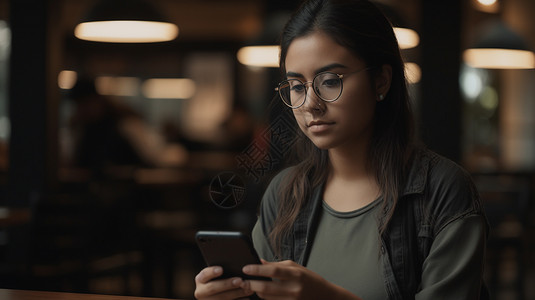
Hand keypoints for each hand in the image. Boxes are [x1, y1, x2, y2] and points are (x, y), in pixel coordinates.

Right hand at [194, 266, 254, 299]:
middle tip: (240, 280)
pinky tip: (247, 298)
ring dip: (237, 293)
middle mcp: (201, 292)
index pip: (204, 274)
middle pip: (213, 288)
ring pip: (222, 298)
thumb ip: (222, 270)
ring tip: (248, 289)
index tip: (221, 269)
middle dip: (227, 284)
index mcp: (201, 280)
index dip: (212, 272)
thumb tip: (236, 263)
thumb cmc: (219, 281)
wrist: (213, 297)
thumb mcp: (216, 276)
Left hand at [240, 260, 361, 299]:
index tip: (245, 268)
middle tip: (241, 281)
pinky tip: (260, 294)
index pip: (273, 271)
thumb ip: (276, 265)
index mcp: (296, 274)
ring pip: (267, 298)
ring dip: (256, 292)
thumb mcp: (295, 267)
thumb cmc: (309, 279)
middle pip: (266, 288)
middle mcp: (294, 289)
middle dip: (251, 285)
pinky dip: (265, 299)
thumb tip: (259, 262)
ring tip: (249, 286)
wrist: (325, 296)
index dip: (257, 270)